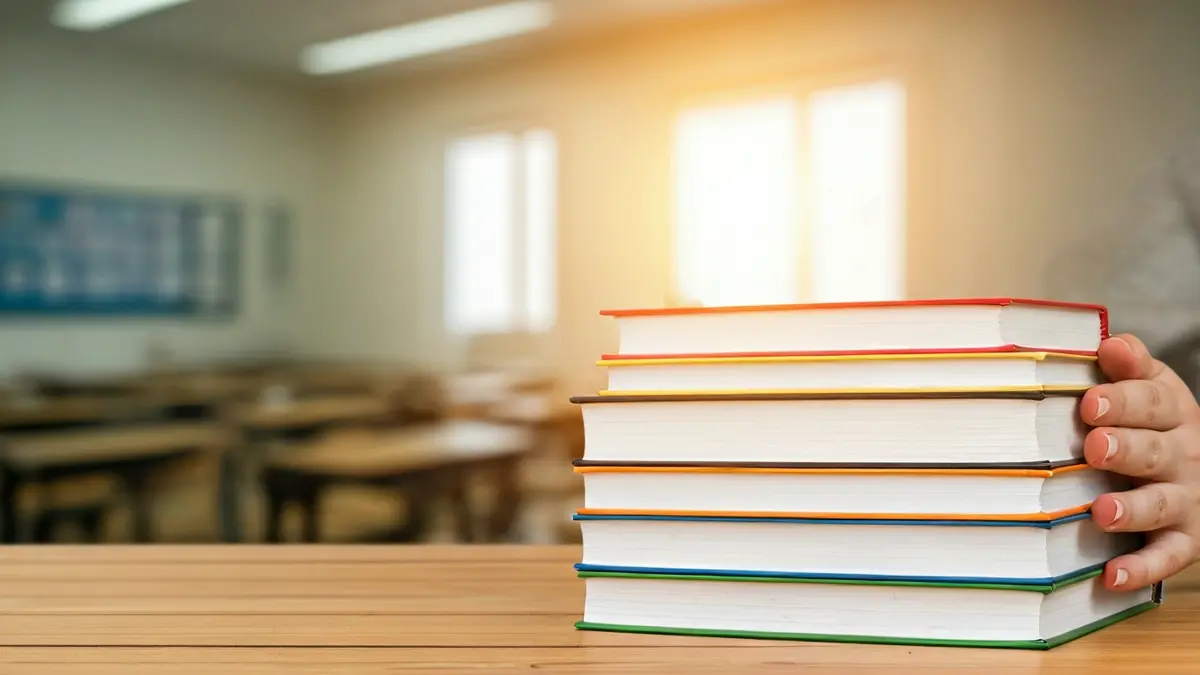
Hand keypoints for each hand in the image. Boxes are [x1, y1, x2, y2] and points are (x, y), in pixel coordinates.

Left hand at [1081, 333, 1199, 590]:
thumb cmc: (1151, 421)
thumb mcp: (1149, 385)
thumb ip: (1129, 365)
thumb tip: (1107, 343)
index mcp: (1171, 410)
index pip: (1151, 400)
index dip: (1122, 400)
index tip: (1090, 401)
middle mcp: (1185, 453)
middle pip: (1154, 450)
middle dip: (1125, 449)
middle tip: (1095, 448)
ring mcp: (1187, 498)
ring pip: (1160, 504)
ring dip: (1132, 509)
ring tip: (1101, 511)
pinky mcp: (1187, 539)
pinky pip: (1165, 556)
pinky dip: (1140, 568)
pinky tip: (1112, 576)